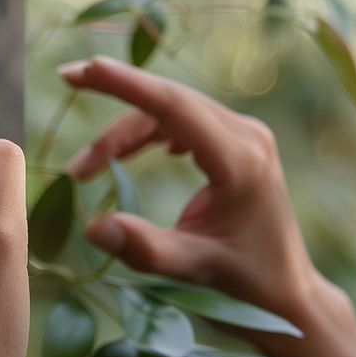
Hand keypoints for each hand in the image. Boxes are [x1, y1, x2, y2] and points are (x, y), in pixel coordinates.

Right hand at [61, 56, 355, 356]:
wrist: (287, 287)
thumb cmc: (244, 280)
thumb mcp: (193, 269)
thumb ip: (145, 249)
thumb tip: (92, 226)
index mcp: (239, 161)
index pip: (174, 107)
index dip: (127, 85)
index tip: (85, 69)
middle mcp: (246, 135)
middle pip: (169, 100)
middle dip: (118, 88)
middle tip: (68, 76)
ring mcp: (244, 134)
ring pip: (172, 108)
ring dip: (126, 128)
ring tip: (86, 167)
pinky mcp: (237, 140)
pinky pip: (183, 118)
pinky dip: (147, 129)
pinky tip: (126, 152)